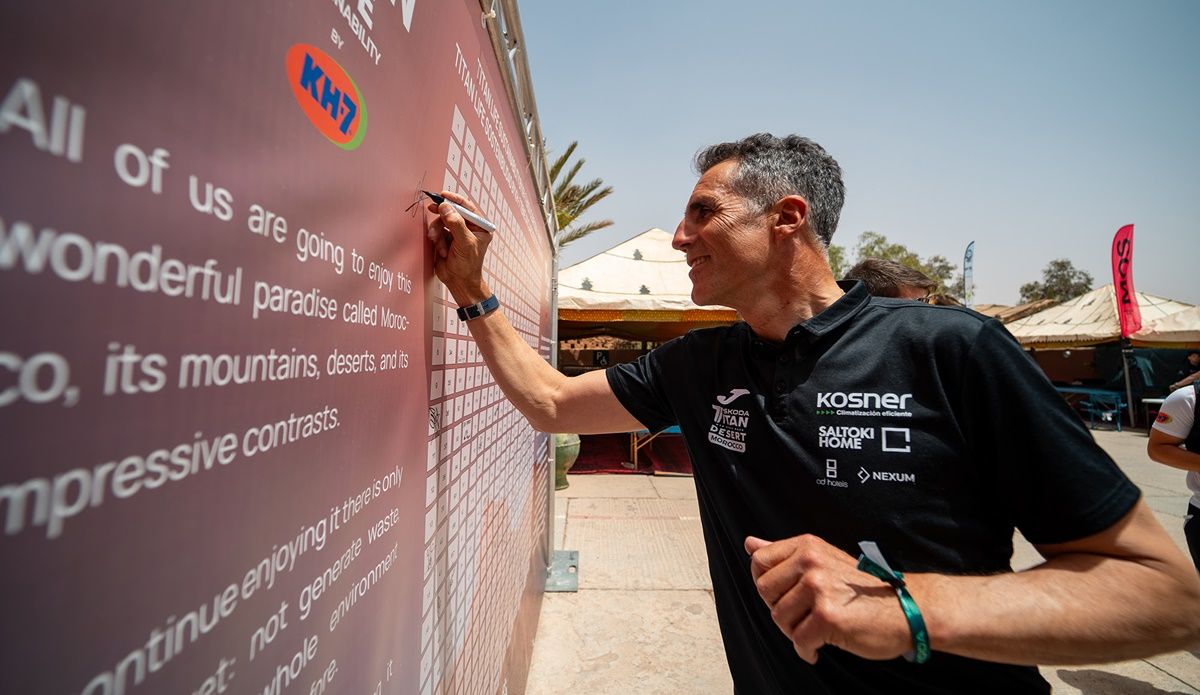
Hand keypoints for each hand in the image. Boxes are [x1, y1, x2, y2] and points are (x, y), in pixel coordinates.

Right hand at [425, 190, 491, 302]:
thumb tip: (446, 207)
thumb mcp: (464, 242)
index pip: (467, 207)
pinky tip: (441, 250)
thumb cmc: (468, 265)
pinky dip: (436, 239)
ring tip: (438, 242)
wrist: (459, 282)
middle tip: (432, 208)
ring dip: (437, 231)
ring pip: (442, 221)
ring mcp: (456, 233)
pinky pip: (437, 231)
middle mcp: (468, 228)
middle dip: (442, 214)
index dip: (455, 200)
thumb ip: (455, 223)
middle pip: (452, 212)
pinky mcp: (446, 239)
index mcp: (479, 227)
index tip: (443, 195)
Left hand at [745, 534, 913, 663]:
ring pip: (779, 618)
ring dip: (795, 632)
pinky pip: (799, 641)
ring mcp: (818, 588)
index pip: (759, 561)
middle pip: (764, 591)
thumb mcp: (825, 560)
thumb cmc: (866, 589)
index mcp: (809, 547)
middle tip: (803, 617)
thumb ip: (786, 554)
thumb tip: (749, 543)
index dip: (767, 583)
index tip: (783, 594)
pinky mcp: (827, 616)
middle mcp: (811, 562)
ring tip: (815, 630)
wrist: (907, 608)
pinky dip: (807, 650)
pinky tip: (819, 648)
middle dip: (780, 609)